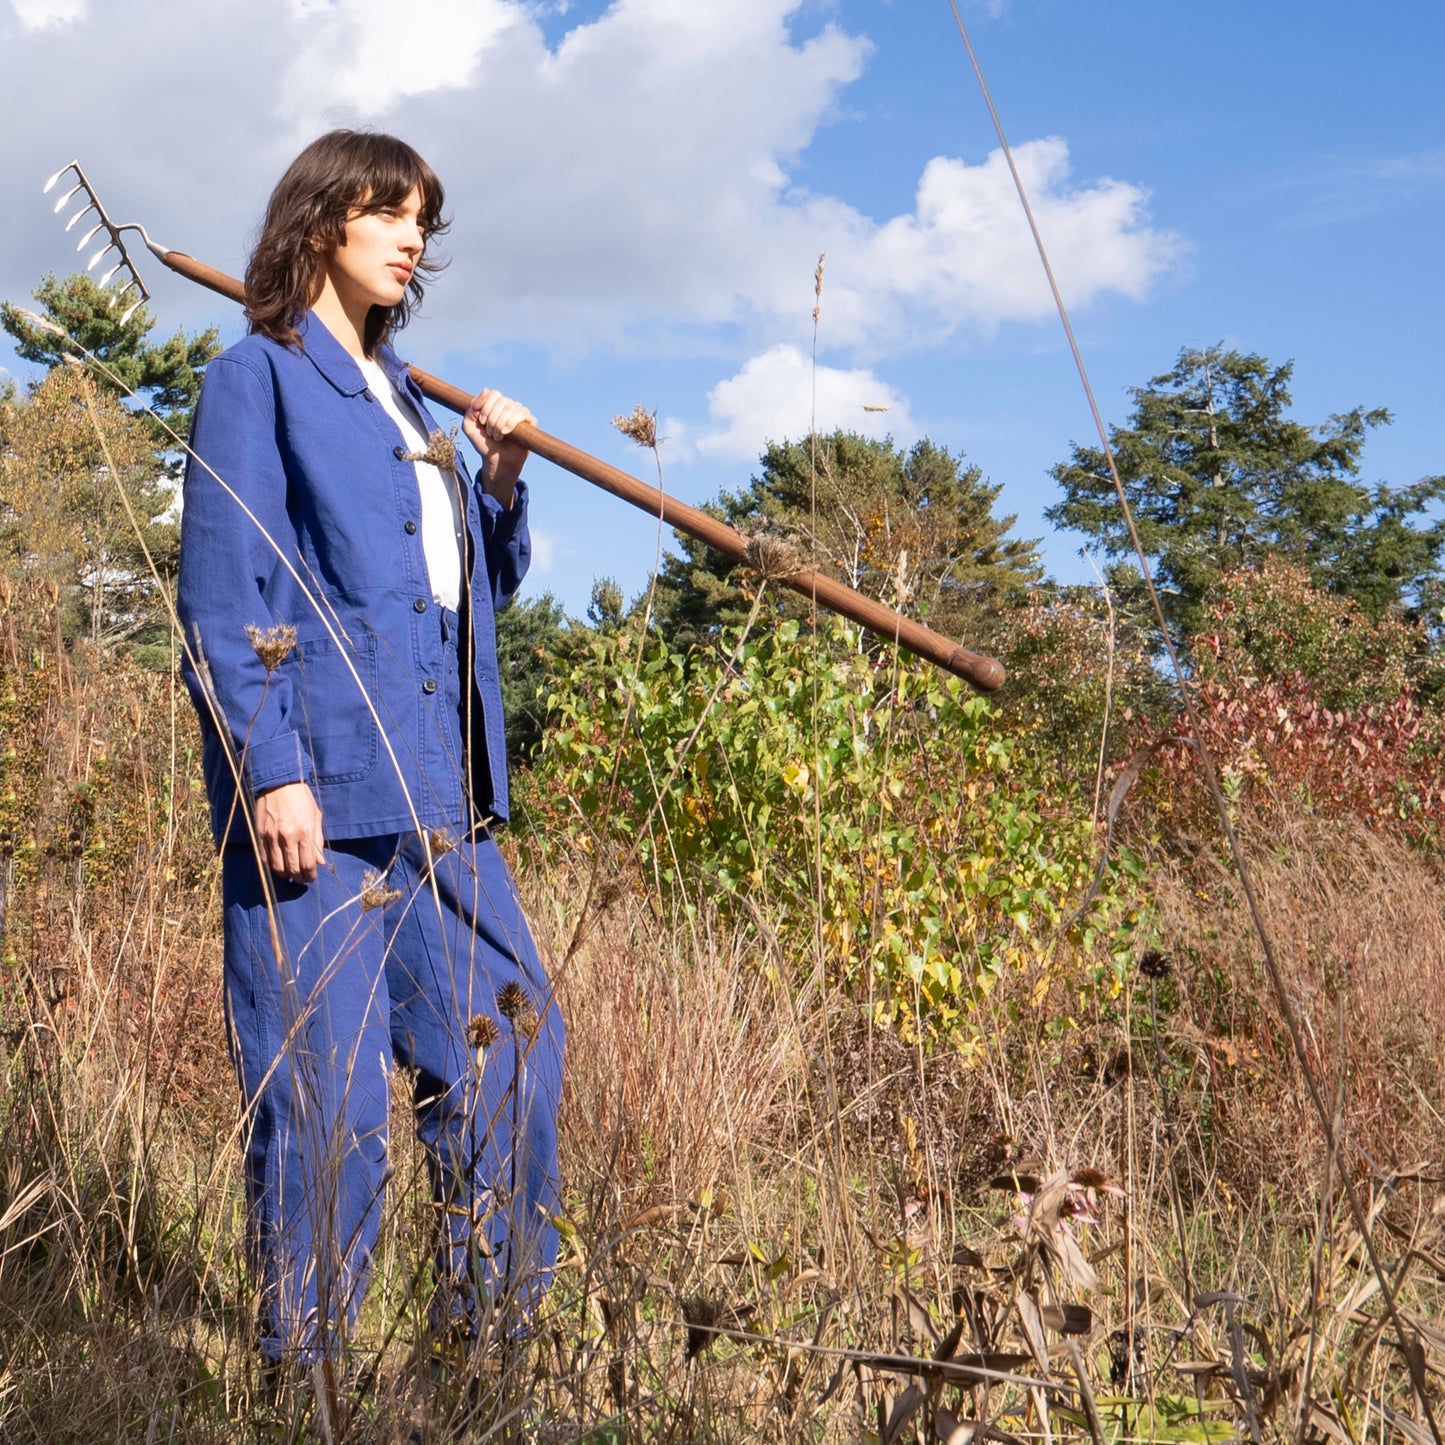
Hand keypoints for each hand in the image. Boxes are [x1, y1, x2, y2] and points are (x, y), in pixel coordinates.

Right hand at [254, 781, 325, 881]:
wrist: (278, 782)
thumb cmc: (301, 798)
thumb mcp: (315, 816)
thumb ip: (317, 840)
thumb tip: (320, 862)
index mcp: (304, 832)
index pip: (307, 863)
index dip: (310, 875)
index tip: (311, 878)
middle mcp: (287, 837)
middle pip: (292, 868)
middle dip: (298, 878)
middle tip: (301, 880)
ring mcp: (271, 836)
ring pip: (276, 866)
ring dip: (284, 874)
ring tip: (290, 875)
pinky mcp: (260, 834)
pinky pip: (264, 857)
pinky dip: (271, 865)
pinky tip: (277, 865)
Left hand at [462, 388, 534, 508]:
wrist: (497, 461)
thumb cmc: (484, 444)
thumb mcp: (469, 426)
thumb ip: (471, 408)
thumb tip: (486, 390)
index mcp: (495, 404)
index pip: (493, 394)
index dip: (486, 407)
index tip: (482, 422)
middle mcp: (509, 405)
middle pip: (502, 401)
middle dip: (492, 419)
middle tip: (490, 433)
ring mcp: (520, 413)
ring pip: (511, 408)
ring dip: (500, 424)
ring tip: (498, 436)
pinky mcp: (530, 422)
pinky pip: (522, 414)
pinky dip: (511, 423)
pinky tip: (506, 433)